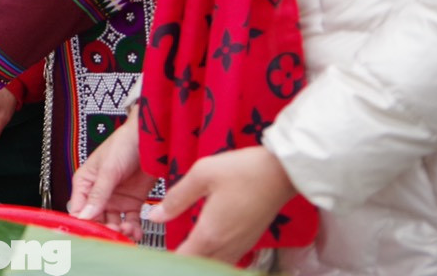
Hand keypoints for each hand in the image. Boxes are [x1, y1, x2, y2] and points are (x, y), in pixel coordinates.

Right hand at [67, 113, 152, 241]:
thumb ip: (98, 194)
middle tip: (114, 234)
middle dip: (105, 230)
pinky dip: (133, 229)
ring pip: (113, 223)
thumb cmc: (124, 144)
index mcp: (85, 183)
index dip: (84, 222)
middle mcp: (98, 193)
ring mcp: (116, 198)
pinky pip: (130, 220)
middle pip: (96, 220)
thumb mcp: (108, 169)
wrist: (150, 138)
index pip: (78, 209)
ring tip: (128, 232)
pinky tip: (136, 232)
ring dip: (119, 231)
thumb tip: (85, 215)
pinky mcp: (132, 201)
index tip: (93, 234)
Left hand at [151, 146, 295, 263]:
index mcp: (210, 233)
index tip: (157, 254)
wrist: (282, 173)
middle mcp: (226, 246)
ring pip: (213, 264)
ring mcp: (241, 246)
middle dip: (182, 260)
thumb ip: (177, 198)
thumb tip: (154, 216)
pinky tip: (207, 242)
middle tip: (168, 250)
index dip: (168, 259)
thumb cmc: (243, 170)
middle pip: (197, 265)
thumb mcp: (202, 174)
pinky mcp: (250, 241)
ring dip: (198, 259)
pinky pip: (227, 258)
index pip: (183, 259)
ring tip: (185, 247)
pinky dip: (213, 256)